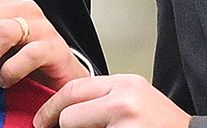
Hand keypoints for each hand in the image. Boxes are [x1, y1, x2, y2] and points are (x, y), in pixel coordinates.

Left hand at [34, 74, 189, 127]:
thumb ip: (104, 100)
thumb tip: (66, 111)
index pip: (74, 89)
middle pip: (69, 112)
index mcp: (125, 83)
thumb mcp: (135, 100)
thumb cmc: (163, 126)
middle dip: (57, 125)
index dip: (52, 106)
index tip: (43, 120)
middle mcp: (124, 99)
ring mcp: (125, 123)